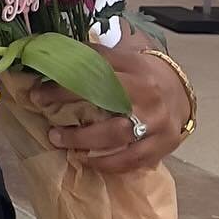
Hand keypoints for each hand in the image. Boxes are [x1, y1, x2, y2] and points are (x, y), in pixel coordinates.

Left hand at [28, 42, 192, 174]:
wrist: (181, 90)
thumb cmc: (140, 73)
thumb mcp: (119, 57)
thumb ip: (90, 57)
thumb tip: (49, 55)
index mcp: (133, 70)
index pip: (93, 77)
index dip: (62, 87)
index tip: (37, 94)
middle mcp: (147, 97)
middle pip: (107, 112)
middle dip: (76, 127)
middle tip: (51, 131)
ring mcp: (158, 123)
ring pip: (119, 139)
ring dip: (86, 145)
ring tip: (62, 144)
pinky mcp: (164, 144)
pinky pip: (133, 160)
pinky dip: (108, 164)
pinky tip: (87, 160)